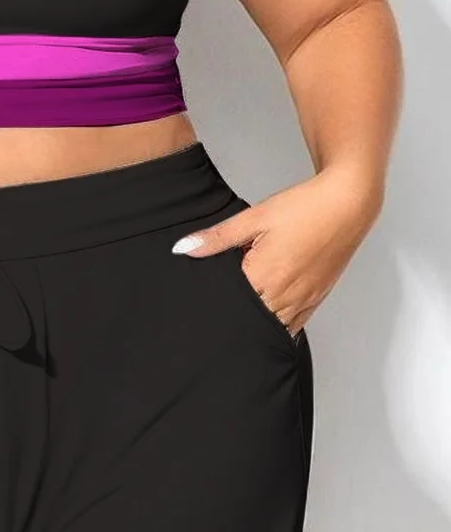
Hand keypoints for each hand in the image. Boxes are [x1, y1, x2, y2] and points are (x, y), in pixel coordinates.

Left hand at [170, 166, 380, 337]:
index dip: (217, 304)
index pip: (231, 305)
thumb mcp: (253, 218)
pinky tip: (269, 310)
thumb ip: (217, 238)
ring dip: (259, 321)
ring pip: (275, 327)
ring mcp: (305, 300)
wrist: (347, 204)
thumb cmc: (304, 209)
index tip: (206, 301)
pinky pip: (295, 323)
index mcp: (264, 277)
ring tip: (245, 310)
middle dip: (237, 317)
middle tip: (223, 311)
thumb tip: (184, 248)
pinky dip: (280, 322)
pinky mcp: (318, 298)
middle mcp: (286, 295)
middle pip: (253, 321)